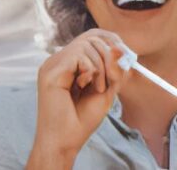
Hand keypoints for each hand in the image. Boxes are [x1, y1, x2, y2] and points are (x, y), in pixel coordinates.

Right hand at [33, 29, 128, 160]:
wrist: (66, 141)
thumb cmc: (83, 119)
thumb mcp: (107, 89)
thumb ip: (115, 69)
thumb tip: (120, 47)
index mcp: (70, 63)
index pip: (92, 36)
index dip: (112, 40)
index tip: (125, 55)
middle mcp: (60, 60)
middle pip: (91, 36)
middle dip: (110, 54)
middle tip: (113, 77)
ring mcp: (53, 64)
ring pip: (86, 44)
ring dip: (101, 67)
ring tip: (96, 89)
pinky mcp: (50, 71)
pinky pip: (79, 54)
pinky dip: (90, 70)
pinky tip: (83, 86)